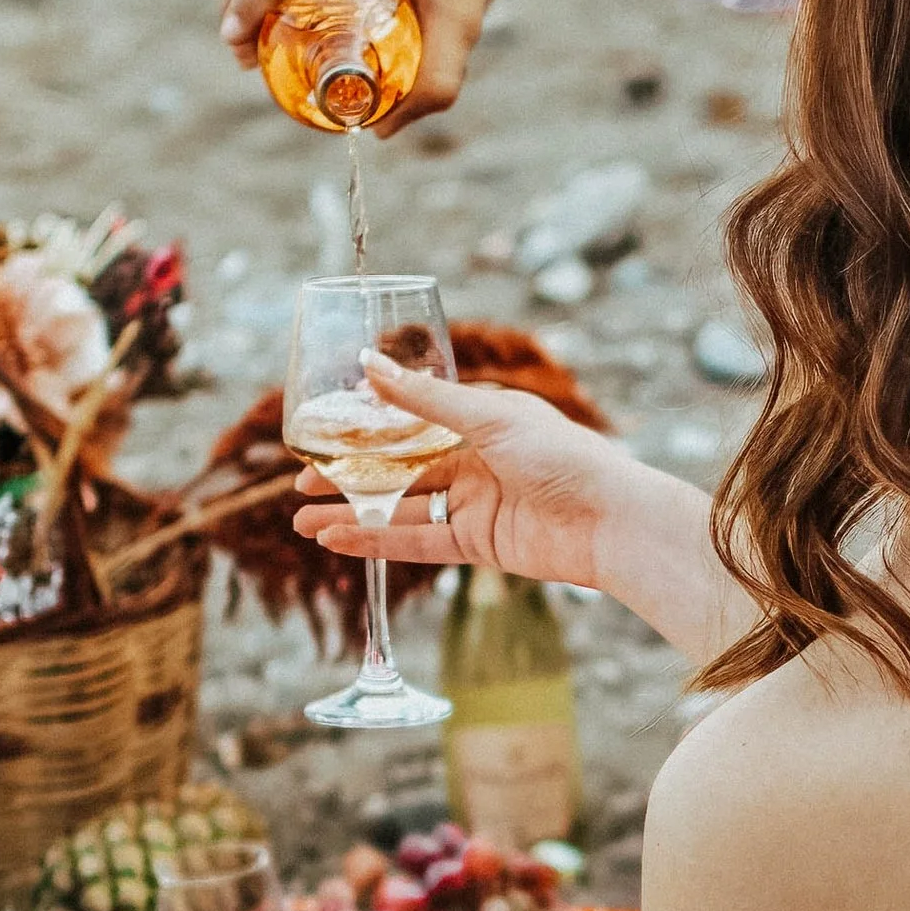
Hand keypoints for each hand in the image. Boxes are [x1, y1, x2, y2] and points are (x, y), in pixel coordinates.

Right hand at [295, 363, 628, 579]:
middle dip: (347, 481)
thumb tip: (366, 364)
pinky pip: (418, 543)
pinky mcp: (478, 546)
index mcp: (481, 423)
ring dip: (352, 515)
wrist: (611, 521)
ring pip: (401, 511)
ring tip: (301, 522)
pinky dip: (378, 542)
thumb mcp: (489, 417)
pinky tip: (338, 540)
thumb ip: (424, 399)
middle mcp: (475, 462)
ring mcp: (475, 506)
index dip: (366, 433)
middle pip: (398, 473)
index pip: (410, 425)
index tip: (323, 435)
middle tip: (298, 487)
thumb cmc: (563, 457)